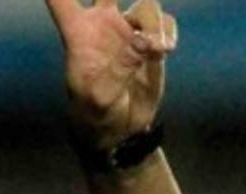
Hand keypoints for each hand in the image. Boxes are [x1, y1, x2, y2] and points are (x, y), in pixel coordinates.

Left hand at [44, 0, 176, 148]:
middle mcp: (101, 24)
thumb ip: (120, 68)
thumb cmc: (95, 114)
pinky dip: (167, 34)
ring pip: (145, 4)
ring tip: (157, 52)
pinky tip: (164, 54)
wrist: (119, 129)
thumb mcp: (100, 98)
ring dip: (153, 23)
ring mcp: (127, 29)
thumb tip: (144, 41)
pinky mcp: (151, 39)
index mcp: (78, 33)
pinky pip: (164, 23)